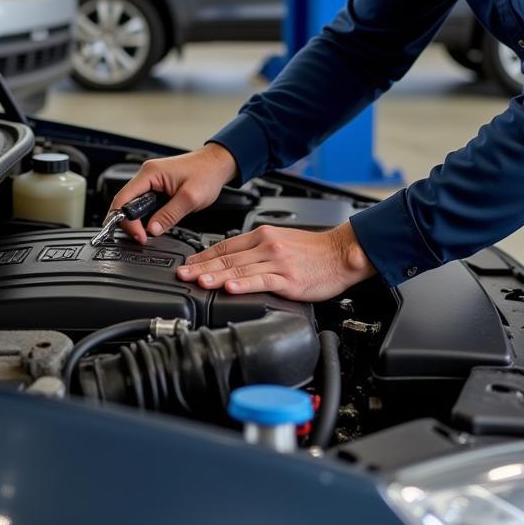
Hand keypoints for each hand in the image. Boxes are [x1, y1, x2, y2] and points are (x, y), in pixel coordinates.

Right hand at [109, 142, 237, 243]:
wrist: (217, 164)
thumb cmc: (207, 173)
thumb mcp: (190, 198)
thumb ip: (169, 215)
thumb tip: (152, 230)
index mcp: (150, 173)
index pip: (123, 199)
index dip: (126, 221)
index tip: (140, 236)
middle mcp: (147, 174)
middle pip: (125, 202)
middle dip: (130, 223)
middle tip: (143, 238)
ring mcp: (151, 180)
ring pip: (134, 204)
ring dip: (138, 220)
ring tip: (148, 232)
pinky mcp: (157, 186)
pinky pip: (144, 203)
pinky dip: (146, 215)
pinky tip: (153, 223)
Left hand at [176, 222, 376, 301]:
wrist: (341, 253)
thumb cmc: (314, 251)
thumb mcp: (281, 242)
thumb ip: (258, 250)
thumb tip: (234, 262)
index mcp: (263, 236)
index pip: (225, 245)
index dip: (203, 256)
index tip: (187, 264)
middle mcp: (267, 246)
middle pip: (227, 257)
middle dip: (201, 267)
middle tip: (182, 274)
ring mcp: (277, 262)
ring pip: (239, 269)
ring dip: (215, 275)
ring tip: (197, 281)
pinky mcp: (288, 278)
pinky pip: (261, 280)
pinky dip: (243, 284)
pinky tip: (230, 288)